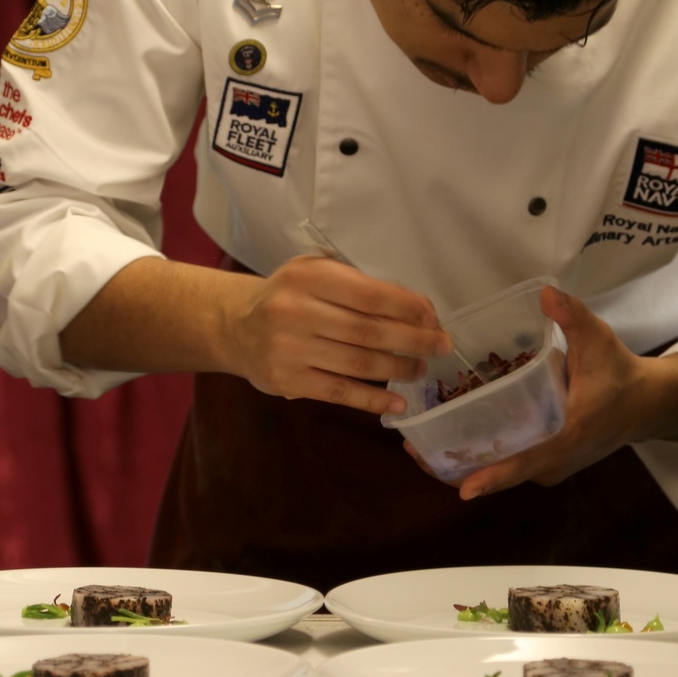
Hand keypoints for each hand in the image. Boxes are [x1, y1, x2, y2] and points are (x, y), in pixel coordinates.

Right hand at [224, 255, 451, 414]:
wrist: (236, 327)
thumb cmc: (289, 297)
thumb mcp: (316, 274)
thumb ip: (360, 286)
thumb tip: (418, 309)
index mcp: (309, 277)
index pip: (370, 296)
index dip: (408, 308)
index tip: (433, 318)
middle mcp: (296, 311)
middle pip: (369, 331)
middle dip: (413, 340)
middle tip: (441, 347)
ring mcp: (290, 349)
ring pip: (359, 363)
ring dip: (398, 369)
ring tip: (419, 369)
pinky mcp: (287, 381)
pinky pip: (339, 392)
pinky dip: (372, 400)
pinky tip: (396, 402)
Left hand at [406, 285, 677, 499]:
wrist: (647, 404)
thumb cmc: (620, 373)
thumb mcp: (599, 341)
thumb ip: (572, 316)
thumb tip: (545, 292)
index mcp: (567, 437)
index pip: (526, 463)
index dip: (493, 476)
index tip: (462, 489)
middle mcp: (555, 461)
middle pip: (502, 476)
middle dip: (458, 469)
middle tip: (415, 452)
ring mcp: (551, 467)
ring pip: (502, 474)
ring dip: (465, 465)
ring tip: (422, 448)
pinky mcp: (547, 464)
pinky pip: (510, 467)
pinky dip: (483, 460)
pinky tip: (454, 440)